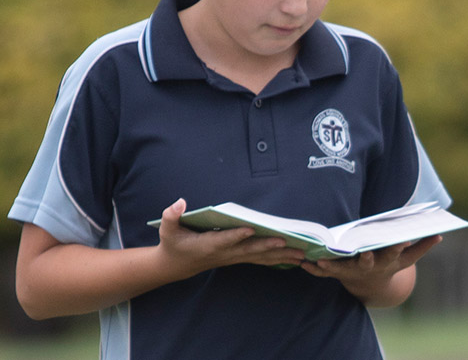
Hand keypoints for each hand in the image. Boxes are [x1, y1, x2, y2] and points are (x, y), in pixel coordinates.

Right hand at [155, 199, 306, 275]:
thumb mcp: (167, 229)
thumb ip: (171, 215)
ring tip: (300, 253)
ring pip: (259, 257)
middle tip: (284, 241)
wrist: (177, 265)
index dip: (236, 235)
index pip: (223, 239)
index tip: (250, 229)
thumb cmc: (173, 243)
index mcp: (207, 245)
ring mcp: (233, 258)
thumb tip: (179, 202)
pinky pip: (260, 259)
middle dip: (266, 246)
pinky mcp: (238, 258)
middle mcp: (223, 253)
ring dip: (280, 255)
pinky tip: (294, 258)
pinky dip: (278, 258)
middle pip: (247, 250)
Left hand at [300, 235, 441, 290]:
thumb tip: (440, 234)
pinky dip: (314, 270)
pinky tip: (304, 264)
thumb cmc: (390, 265)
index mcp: (388, 261)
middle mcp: (370, 267)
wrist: (371, 287)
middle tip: (365, 252)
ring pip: (342, 269)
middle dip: (367, 258)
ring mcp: (354, 271)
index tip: (401, 239)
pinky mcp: (338, 274)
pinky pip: (324, 274)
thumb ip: (422, 247)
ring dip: (333, 266)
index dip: (397, 246)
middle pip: (368, 262)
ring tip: (323, 260)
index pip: (394, 252)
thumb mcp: (407, 259)